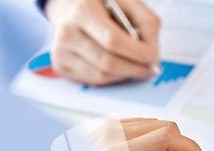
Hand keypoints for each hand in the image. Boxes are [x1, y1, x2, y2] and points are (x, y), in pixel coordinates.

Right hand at [45, 0, 159, 85]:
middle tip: (149, 68)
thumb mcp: (128, 3)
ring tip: (136, 67)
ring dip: (125, 75)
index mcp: (83, 10)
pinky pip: (93, 81)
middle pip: (108, 62)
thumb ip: (147, 23)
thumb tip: (153, 54)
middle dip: (134, 69)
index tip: (153, 57)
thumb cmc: (101, 5)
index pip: (113, 40)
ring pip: (101, 76)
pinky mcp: (61, 66)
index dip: (137, 53)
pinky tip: (118, 67)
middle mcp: (67, 31)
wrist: (69, 7)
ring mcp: (61, 51)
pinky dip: (112, 78)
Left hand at [91, 118, 209, 150]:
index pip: (167, 137)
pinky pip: (135, 125)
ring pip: (151, 124)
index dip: (191, 149)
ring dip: (166, 142)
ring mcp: (102, 127)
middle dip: (181, 147)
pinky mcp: (98, 128)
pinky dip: (149, 138)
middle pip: (163, 127)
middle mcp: (108, 133)